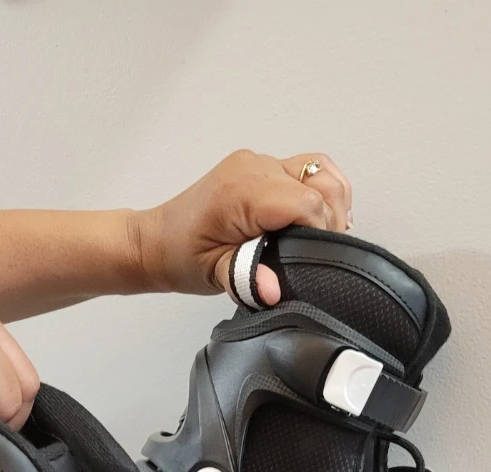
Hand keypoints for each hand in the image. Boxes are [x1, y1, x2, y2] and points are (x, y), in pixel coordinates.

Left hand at [135, 150, 352, 305]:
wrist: (159, 240)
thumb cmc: (180, 255)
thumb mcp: (213, 274)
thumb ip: (246, 280)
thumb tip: (273, 290)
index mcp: (240, 192)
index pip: (307, 205)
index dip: (320, 235)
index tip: (314, 261)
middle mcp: (253, 168)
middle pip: (322, 187)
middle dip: (329, 224)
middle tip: (318, 256)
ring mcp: (259, 162)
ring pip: (321, 172)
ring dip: (331, 204)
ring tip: (321, 238)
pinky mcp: (263, 165)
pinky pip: (308, 168)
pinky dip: (322, 190)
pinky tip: (318, 217)